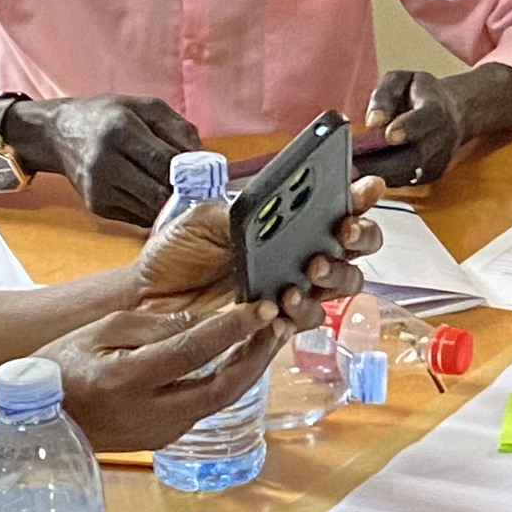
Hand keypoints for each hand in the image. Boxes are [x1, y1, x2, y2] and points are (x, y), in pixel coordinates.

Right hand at [1, 93, 203, 222]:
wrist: (59, 133)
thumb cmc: (109, 116)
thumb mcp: (146, 107)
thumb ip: (180, 129)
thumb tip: (205, 160)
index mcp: (120, 130)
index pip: (164, 162)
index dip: (191, 172)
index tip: (206, 174)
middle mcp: (105, 162)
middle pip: (158, 191)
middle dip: (184, 193)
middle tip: (200, 188)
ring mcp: (98, 189)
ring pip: (150, 210)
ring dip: (170, 205)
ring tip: (180, 192)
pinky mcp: (96, 207)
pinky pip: (137, 217)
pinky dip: (153, 210)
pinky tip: (155, 195)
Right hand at [46, 293, 294, 451]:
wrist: (35, 418)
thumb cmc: (62, 366)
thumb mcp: (102, 330)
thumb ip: (156, 326)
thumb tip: (207, 321)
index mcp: (129, 381)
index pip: (195, 351)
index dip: (234, 328)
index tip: (263, 307)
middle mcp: (151, 414)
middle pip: (223, 387)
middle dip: (257, 355)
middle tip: (280, 323)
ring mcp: (159, 432)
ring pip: (219, 401)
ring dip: (248, 369)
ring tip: (267, 336)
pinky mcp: (163, 439)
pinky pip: (204, 407)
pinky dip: (226, 381)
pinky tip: (238, 359)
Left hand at [129, 172, 379, 328]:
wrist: (146, 298)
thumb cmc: (177, 252)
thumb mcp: (204, 219)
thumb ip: (243, 211)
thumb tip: (274, 205)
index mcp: (291, 219)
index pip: (339, 203)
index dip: (361, 195)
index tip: (365, 188)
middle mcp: (302, 252)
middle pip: (358, 245)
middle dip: (360, 236)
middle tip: (341, 233)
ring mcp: (295, 288)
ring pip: (344, 284)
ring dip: (335, 276)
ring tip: (306, 273)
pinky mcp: (278, 322)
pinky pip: (307, 320)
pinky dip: (301, 313)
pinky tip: (280, 306)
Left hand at [362, 67, 511, 189]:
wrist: (451, 112)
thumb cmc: (419, 93)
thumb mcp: (400, 80)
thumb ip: (384, 95)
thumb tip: (374, 121)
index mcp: (436, 108)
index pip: (427, 118)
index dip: (409, 127)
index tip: (389, 135)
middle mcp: (444, 136)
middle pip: (417, 155)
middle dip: (384, 162)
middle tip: (354, 164)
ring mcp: (440, 158)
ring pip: (409, 173)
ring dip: (380, 174)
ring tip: (354, 171)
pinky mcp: (432, 174)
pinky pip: (407, 181)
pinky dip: (385, 179)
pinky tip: (366, 174)